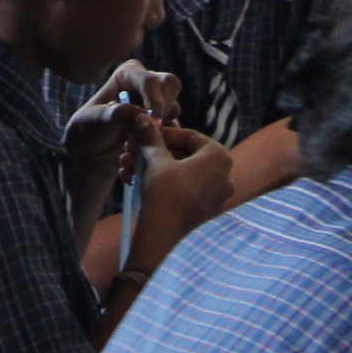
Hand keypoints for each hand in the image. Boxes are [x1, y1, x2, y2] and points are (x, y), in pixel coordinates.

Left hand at [63, 61, 181, 191]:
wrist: (92, 155)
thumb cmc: (88, 130)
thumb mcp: (94, 120)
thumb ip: (115, 114)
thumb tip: (140, 114)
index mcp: (128, 74)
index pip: (149, 80)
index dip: (154, 100)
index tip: (154, 121)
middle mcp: (146, 83)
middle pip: (170, 85)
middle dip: (162, 109)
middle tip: (147, 129)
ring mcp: (157, 103)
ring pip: (174, 108)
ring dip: (158, 127)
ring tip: (133, 140)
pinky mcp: (164, 122)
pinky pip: (175, 128)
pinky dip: (163, 140)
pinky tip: (143, 147)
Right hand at [129, 126, 236, 265]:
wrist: (164, 234)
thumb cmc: (165, 191)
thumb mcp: (156, 159)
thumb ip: (152, 137)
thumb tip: (143, 117)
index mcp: (219, 158)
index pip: (191, 136)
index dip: (165, 132)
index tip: (147, 133)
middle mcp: (224, 177)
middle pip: (185, 156)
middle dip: (155, 152)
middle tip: (134, 150)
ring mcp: (216, 197)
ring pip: (180, 174)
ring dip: (152, 168)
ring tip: (127, 166)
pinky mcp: (204, 212)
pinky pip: (182, 191)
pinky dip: (161, 185)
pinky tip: (134, 182)